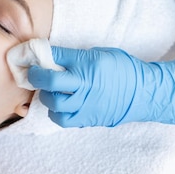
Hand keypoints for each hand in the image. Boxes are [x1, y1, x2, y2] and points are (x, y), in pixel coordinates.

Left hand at [27, 46, 174, 126]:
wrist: (143, 92)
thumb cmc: (123, 70)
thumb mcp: (100, 54)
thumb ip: (76, 57)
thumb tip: (53, 58)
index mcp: (88, 64)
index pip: (56, 56)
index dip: (39, 55)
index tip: (31, 56)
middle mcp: (85, 83)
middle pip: (50, 80)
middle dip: (36, 76)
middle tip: (33, 74)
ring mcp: (85, 103)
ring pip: (54, 102)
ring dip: (46, 95)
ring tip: (48, 91)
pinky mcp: (87, 118)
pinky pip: (62, 119)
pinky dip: (55, 113)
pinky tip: (58, 106)